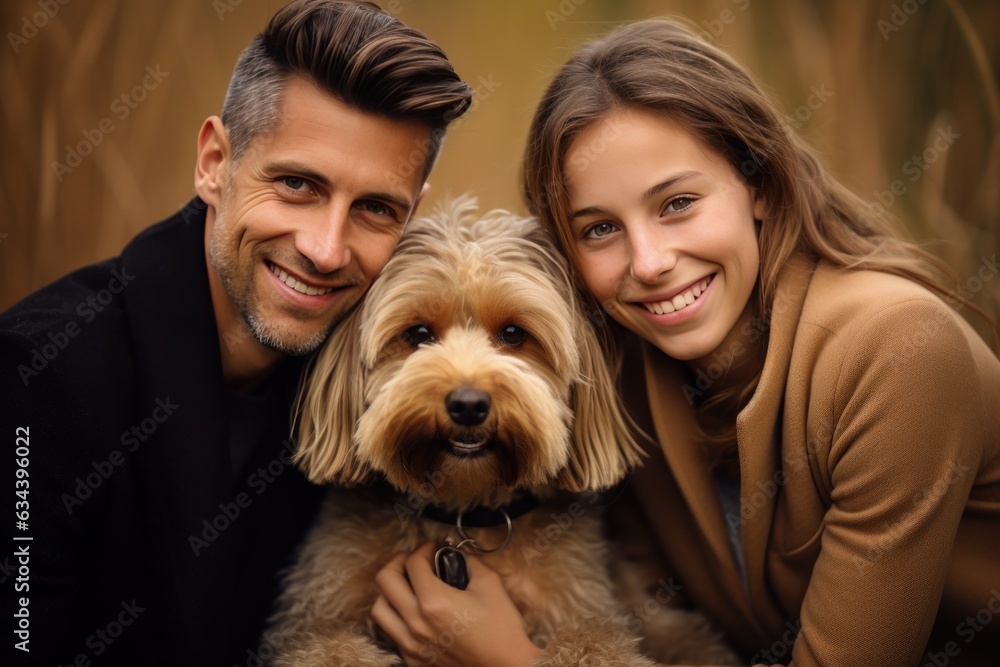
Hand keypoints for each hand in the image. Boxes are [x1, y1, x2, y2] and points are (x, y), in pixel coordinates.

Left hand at [372, 542, 541, 666]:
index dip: (424, 548)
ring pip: (378, 608)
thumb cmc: (501, 628)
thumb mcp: (490, 585)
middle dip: (399, 562)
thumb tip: (455, 552)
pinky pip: (390, 632)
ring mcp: (411, 644)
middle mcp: (416, 623)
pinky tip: (413, 612)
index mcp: (434, 602)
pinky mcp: (413, 659)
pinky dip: (396, 617)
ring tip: (408, 587)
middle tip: (415, 561)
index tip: (434, 547)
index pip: (413, 563)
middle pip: (385, 580)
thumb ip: (469, 561)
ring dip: (390, 591)